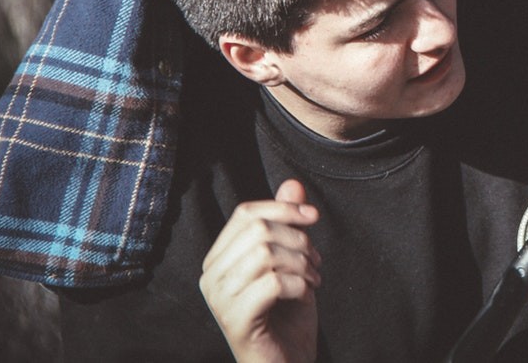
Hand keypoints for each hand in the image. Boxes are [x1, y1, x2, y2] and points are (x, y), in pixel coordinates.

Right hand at [200, 179, 321, 362]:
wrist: (287, 361)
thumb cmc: (288, 312)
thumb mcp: (293, 260)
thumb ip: (288, 222)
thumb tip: (292, 183)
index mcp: (219, 258)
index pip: (245, 213)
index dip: (283, 207)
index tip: (313, 215)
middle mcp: (211, 277)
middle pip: (258, 230)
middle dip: (298, 239)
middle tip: (316, 262)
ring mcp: (220, 300)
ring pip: (265, 253)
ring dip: (302, 262)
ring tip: (314, 279)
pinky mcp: (236, 321)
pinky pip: (272, 283)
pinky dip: (299, 284)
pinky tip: (306, 294)